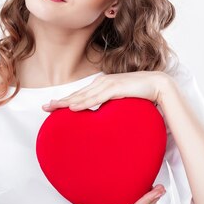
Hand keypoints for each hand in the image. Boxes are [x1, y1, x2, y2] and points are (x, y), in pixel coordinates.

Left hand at [42, 71, 169, 111]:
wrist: (159, 85)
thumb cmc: (140, 95)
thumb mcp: (120, 103)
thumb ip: (110, 108)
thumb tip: (102, 120)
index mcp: (101, 86)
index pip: (79, 95)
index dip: (64, 101)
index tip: (51, 107)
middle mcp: (101, 83)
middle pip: (77, 95)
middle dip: (60, 101)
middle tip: (44, 108)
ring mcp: (108, 84)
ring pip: (83, 96)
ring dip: (67, 102)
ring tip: (53, 108)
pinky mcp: (116, 88)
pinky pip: (97, 98)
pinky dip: (84, 103)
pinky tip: (73, 108)